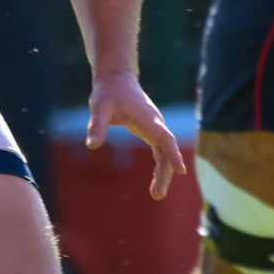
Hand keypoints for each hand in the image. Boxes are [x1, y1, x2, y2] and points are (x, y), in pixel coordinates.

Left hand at [86, 70, 186, 199]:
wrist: (116, 79)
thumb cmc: (108, 92)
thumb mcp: (99, 107)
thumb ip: (97, 126)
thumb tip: (92, 145)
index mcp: (147, 118)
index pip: (165, 138)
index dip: (173, 154)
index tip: (181, 170)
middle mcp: (156, 123)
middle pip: (167, 150)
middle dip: (165, 172)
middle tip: (157, 195)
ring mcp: (155, 127)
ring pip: (165, 152)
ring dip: (164, 172)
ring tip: (156, 194)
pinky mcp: (150, 130)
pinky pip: (160, 151)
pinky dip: (160, 165)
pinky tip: (156, 181)